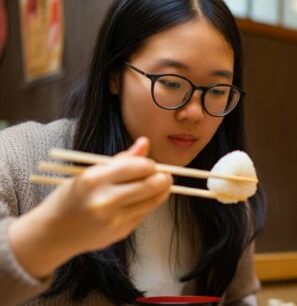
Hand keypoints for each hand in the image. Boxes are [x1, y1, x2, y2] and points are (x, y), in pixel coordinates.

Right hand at [8, 137, 171, 278]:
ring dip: (161, 191)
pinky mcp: (121, 232)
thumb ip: (121, 159)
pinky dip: (148, 204)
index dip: (150, 164)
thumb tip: (145, 142)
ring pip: (153, 201)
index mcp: (95, 180)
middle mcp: (106, 200)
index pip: (138, 167)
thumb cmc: (72, 197)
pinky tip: (143, 200)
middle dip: (163, 177)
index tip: (150, 164)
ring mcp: (115, 219)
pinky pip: (145, 214)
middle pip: (152, 185)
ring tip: (159, 184)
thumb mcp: (90, 173)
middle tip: (164, 174)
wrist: (53, 233)